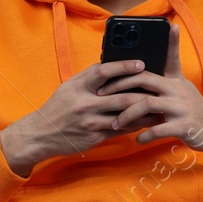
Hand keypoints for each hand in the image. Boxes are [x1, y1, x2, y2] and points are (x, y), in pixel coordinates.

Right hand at [0, 57, 169, 176]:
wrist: (41, 134)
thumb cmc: (58, 107)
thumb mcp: (70, 87)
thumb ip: (90, 78)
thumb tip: (114, 65)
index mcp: (78, 86)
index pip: (103, 72)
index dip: (123, 66)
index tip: (141, 64)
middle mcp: (84, 103)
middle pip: (120, 97)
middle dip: (143, 93)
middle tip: (161, 89)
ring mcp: (90, 122)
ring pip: (124, 116)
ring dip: (144, 113)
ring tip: (160, 107)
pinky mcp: (94, 137)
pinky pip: (120, 131)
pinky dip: (135, 125)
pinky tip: (147, 122)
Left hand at [95, 23, 202, 167]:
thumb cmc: (192, 110)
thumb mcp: (181, 89)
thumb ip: (164, 80)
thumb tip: (139, 73)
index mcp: (175, 80)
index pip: (168, 57)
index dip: (166, 43)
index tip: (159, 33)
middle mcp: (177, 89)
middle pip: (144, 79)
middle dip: (119, 86)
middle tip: (101, 95)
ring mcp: (181, 107)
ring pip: (146, 104)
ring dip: (126, 115)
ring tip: (115, 124)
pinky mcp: (183, 126)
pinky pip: (157, 129)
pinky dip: (144, 135)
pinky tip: (137, 140)